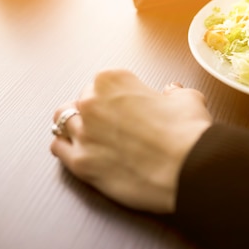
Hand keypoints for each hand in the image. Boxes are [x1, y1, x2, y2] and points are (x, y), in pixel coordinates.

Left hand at [51, 69, 211, 212]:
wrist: (189, 168)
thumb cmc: (188, 133)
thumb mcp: (188, 99)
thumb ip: (174, 93)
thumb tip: (172, 93)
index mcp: (113, 80)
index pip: (104, 81)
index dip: (120, 94)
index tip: (130, 104)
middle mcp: (92, 103)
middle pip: (82, 100)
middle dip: (97, 110)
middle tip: (117, 123)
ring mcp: (83, 134)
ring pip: (63, 122)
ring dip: (78, 126)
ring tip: (95, 135)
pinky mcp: (81, 163)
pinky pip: (58, 149)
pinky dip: (66, 148)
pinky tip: (81, 150)